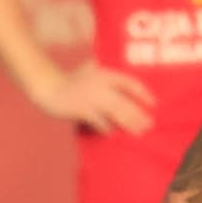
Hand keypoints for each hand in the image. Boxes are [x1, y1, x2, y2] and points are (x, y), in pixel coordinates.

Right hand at [33, 63, 155, 136]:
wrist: (48, 87)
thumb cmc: (70, 79)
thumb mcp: (89, 67)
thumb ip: (104, 67)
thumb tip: (118, 68)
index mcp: (104, 73)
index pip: (129, 82)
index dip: (143, 93)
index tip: (154, 103)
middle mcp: (100, 84)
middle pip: (125, 101)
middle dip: (138, 114)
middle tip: (149, 125)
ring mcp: (91, 97)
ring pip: (116, 111)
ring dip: (129, 123)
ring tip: (138, 132)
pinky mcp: (81, 109)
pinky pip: (99, 121)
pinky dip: (107, 128)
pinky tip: (114, 135)